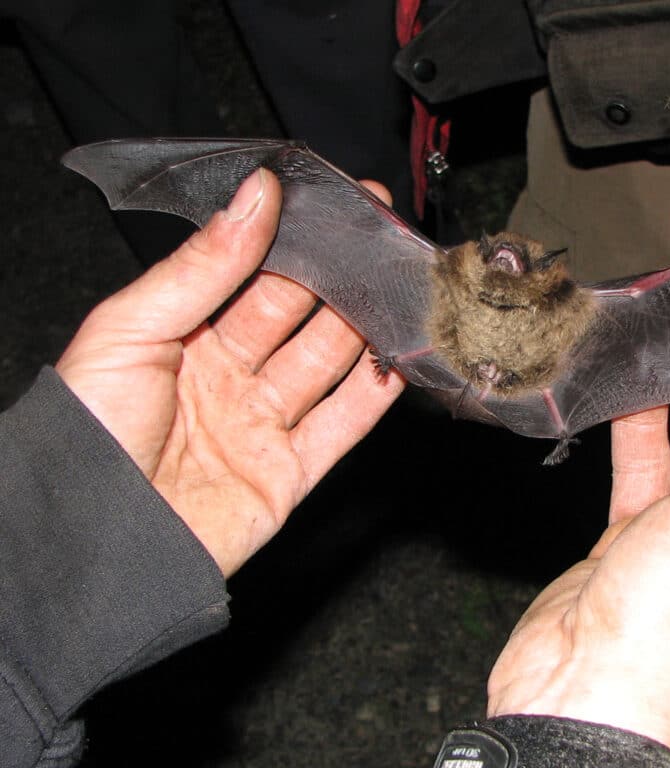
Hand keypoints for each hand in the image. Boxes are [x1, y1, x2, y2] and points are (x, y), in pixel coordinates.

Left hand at [55, 170, 403, 575]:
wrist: (91, 541)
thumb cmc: (90, 433)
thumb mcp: (131, 330)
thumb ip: (201, 267)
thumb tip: (256, 195)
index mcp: (184, 337)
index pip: (253, 276)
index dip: (295, 239)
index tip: (338, 205)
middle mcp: (227, 378)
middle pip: (298, 318)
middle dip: (339, 277)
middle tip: (379, 242)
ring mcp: (260, 426)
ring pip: (327, 366)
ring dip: (362, 329)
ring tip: (398, 290)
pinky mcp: (287, 474)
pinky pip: (340, 426)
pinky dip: (373, 395)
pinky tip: (398, 360)